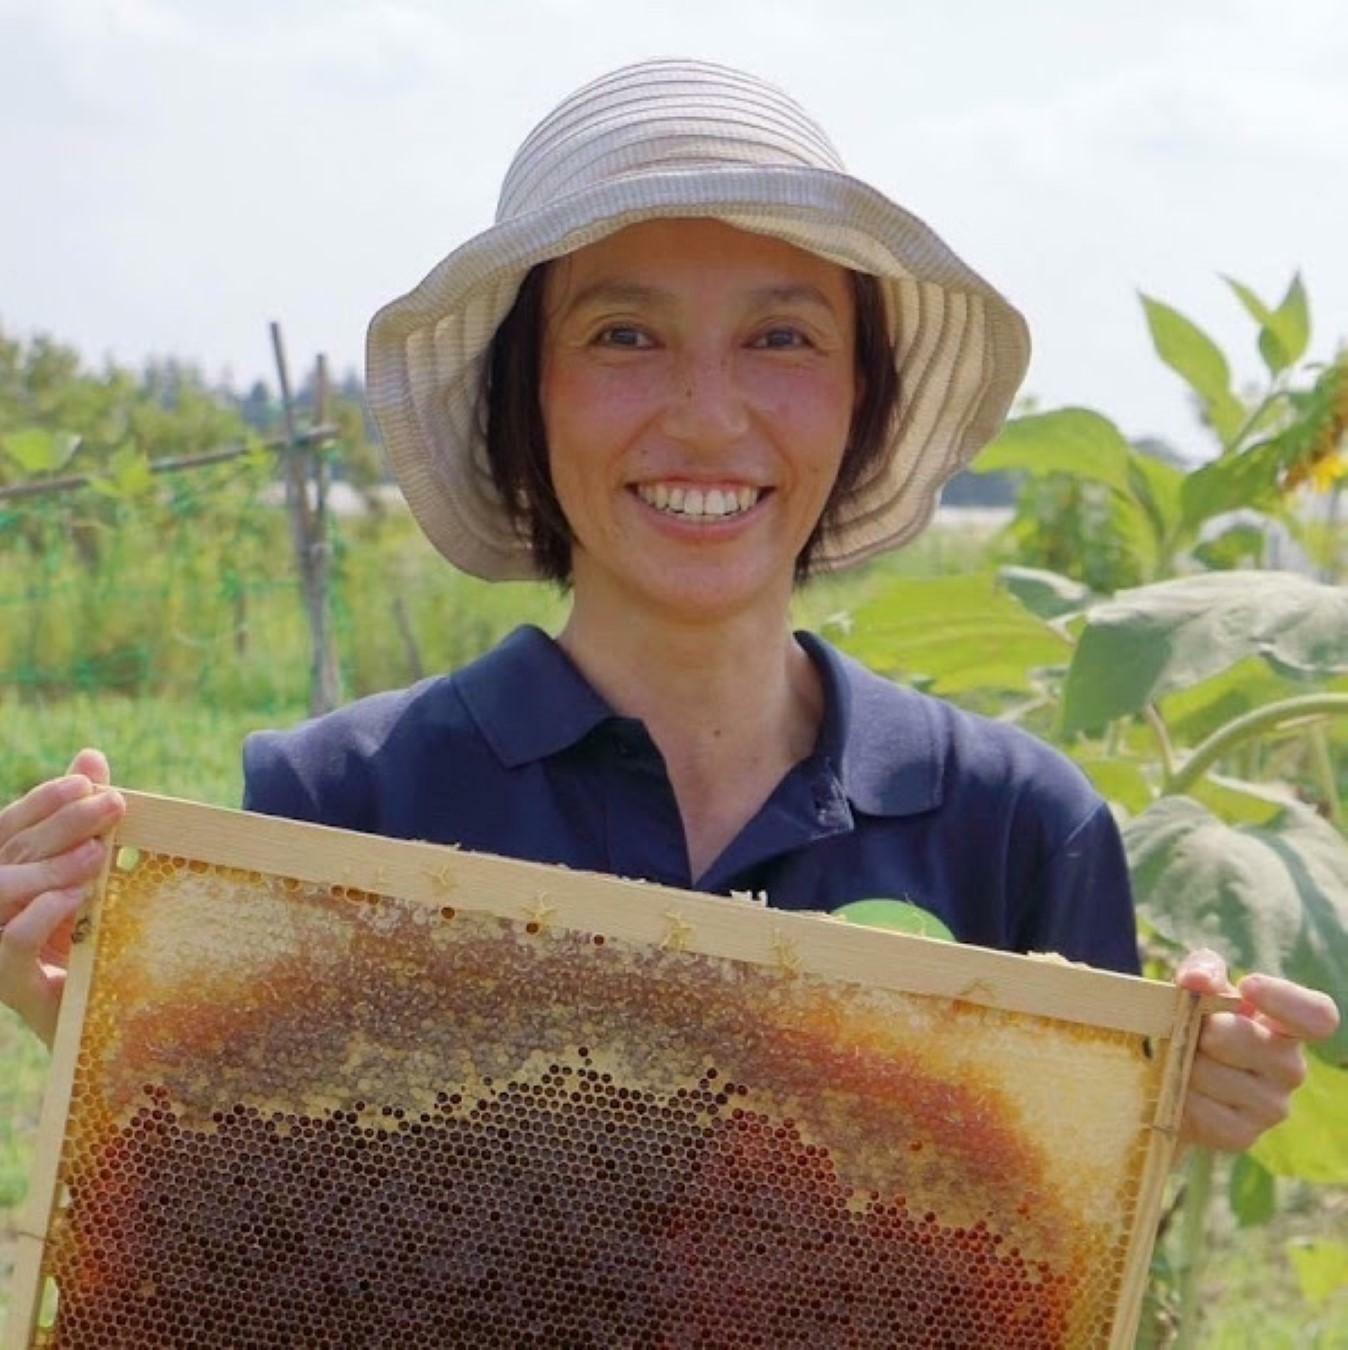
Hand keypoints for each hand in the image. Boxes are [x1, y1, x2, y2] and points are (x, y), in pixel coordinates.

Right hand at [0, 749, 124, 1047]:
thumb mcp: (92, 877)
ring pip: (2, 891)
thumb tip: (91, 754)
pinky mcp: (10, 985)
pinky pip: (10, 944)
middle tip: (114, 803)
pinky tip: (75, 897)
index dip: (42, 801)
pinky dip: (39, 915)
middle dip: (62, 822)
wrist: (102, 1024)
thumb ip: (86, 821)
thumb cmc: (92, 942)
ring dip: (49, 866)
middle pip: (13, 852)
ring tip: (99, 852)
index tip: (87, 778)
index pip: (11, 828)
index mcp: (8, 879)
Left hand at [1176, 948, 1340, 1152]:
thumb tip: (1197, 981)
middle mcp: (1289, 1069)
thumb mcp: (1198, 987)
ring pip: (1212, 1074)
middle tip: (1190, 1031)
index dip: (1287, 1000)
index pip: (1318, 1016)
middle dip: (1202, 1030)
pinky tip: (1181, 1089)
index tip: (1247, 985)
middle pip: (1242, 1038)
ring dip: (1184, 1062)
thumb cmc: (1196, 1023)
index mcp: (1287, 1028)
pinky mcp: (1241, 1136)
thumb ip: (1202, 969)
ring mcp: (1271, 1107)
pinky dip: (1179, 1094)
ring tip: (1183, 1060)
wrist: (1172, 1076)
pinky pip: (1200, 1110)